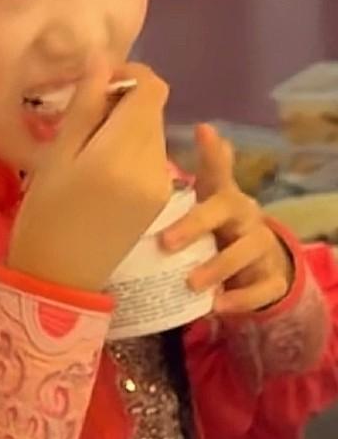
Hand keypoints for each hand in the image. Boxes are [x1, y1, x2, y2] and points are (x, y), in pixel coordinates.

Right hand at [9, 63, 171, 292]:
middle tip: (84, 123)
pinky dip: (133, 152)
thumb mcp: (55, 156)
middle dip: (124, 103)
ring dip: (127, 128)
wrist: (58, 279)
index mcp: (121, 152)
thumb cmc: (45, 217)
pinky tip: (104, 173)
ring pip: (154, 132)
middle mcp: (151, 165)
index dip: (129, 75)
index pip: (151, 88)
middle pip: (153, 109)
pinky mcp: (160, 200)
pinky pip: (154, 158)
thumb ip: (85, 106)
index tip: (97, 86)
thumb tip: (102, 59)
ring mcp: (161, 185)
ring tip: (91, 152)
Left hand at [160, 124, 293, 316]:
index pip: (219, 175)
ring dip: (218, 267)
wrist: (255, 272)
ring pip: (248, 251)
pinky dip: (240, 299)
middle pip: (229, 211)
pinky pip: (261, 289)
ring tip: (191, 283)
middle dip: (198, 225)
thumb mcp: (200, 215)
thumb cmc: (218, 236)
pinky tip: (216, 307)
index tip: (203, 131)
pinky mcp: (271, 280)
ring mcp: (262, 248)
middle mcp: (246, 218)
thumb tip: (166, 154)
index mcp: (225, 201)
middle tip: (166, 242)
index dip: (213, 154)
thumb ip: (177, 198)